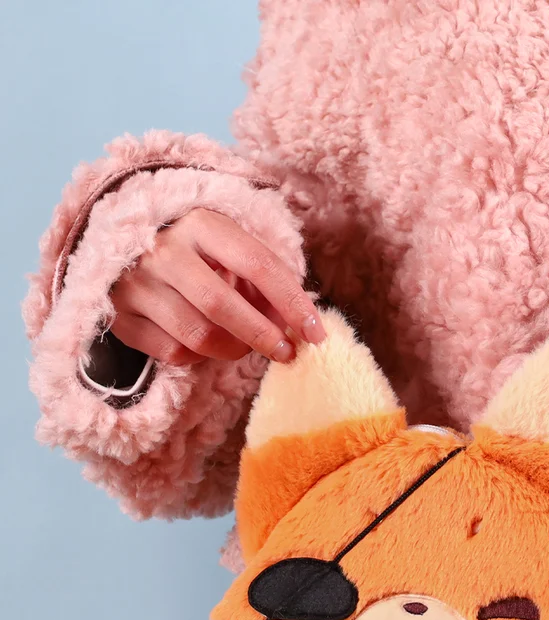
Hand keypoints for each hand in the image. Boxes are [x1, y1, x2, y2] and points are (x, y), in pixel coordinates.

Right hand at [109, 208, 322, 364]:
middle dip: (263, 336)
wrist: (126, 247)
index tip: (317, 332)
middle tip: (286, 352)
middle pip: (222, 306)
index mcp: (201, 223)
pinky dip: (198, 356)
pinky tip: (204, 342)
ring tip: (246, 345)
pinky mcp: (120, 315)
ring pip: (198, 336)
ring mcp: (136, 283)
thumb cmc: (199, 251)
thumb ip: (267, 278)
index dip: (293, 303)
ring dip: (233, 350)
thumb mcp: (232, 249)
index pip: (258, 264)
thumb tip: (301, 321)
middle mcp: (163, 250)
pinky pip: (172, 352)